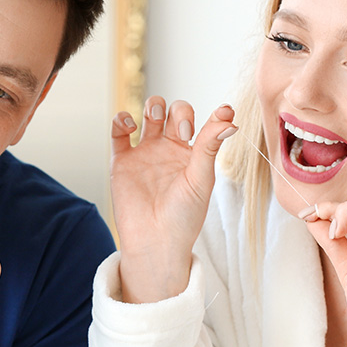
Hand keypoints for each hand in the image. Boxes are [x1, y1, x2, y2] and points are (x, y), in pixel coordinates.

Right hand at [112, 97, 237, 302]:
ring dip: (153, 106)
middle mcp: (169, 150)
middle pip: (174, 112)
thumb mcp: (202, 179)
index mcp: (192, 155)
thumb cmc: (183, 217)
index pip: (202, 123)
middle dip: (179, 112)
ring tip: (154, 117)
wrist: (155, 241)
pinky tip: (129, 125)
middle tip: (182, 133)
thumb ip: (210, 145)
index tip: (222, 113)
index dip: (210, 115)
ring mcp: (145, 153)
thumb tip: (228, 117)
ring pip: (148, 115)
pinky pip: (118, 133)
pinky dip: (120, 121)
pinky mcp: (122, 161)